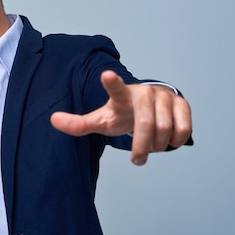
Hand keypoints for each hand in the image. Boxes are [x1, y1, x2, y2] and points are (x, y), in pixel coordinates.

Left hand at [50, 70, 191, 165]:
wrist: (149, 107)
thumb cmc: (122, 114)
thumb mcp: (101, 120)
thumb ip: (79, 124)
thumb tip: (52, 120)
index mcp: (121, 96)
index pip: (116, 89)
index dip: (112, 83)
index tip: (106, 74)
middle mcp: (143, 93)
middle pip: (145, 126)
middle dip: (141, 148)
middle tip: (136, 160)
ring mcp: (164, 96)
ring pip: (164, 131)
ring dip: (157, 147)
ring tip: (150, 147)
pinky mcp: (181, 103)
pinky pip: (182, 130)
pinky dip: (174, 142)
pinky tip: (166, 139)